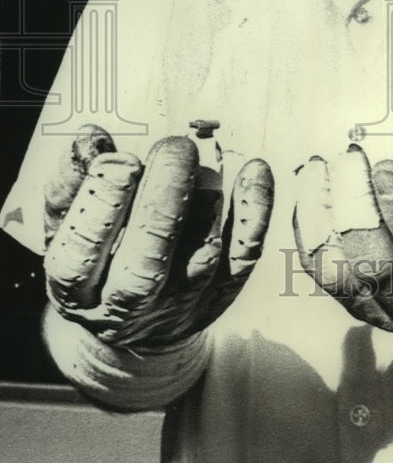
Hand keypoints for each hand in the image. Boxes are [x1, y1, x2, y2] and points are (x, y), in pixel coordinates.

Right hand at [43, 124, 273, 347]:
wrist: (129, 324)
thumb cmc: (94, 256)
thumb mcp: (66, 226)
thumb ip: (73, 182)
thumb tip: (92, 138)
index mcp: (77, 286)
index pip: (82, 252)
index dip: (104, 205)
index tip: (123, 161)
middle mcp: (127, 304)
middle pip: (148, 260)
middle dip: (164, 199)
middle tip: (174, 148)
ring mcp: (180, 301)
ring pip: (200, 261)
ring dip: (207, 207)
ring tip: (205, 164)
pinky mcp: (221, 292)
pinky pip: (245, 254)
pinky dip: (255, 212)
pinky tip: (255, 170)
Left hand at [293, 116, 392, 343]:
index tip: (388, 166)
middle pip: (377, 269)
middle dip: (357, 210)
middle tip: (350, 158)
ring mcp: (384, 312)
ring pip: (339, 272)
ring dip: (322, 216)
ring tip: (320, 167)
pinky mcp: (356, 304)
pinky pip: (321, 270)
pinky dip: (309, 228)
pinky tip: (312, 188)